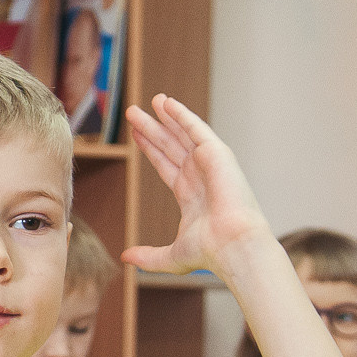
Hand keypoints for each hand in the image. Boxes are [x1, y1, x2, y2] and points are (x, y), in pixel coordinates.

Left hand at [122, 95, 271, 276]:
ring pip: (181, 134)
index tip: (136, 135)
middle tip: (133, 112)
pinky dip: (182, 115)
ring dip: (166, 116)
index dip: (150, 149)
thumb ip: (147, 256)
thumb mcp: (171, 256)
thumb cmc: (209, 253)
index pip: (165, 165)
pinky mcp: (217, 154)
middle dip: (152, 128)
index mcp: (190, 195)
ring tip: (150, 100)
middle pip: (169, 145)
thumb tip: (124, 257)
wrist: (232, 244)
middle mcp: (199, 176)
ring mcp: (209, 163)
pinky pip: (196, 129)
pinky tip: (166, 103)